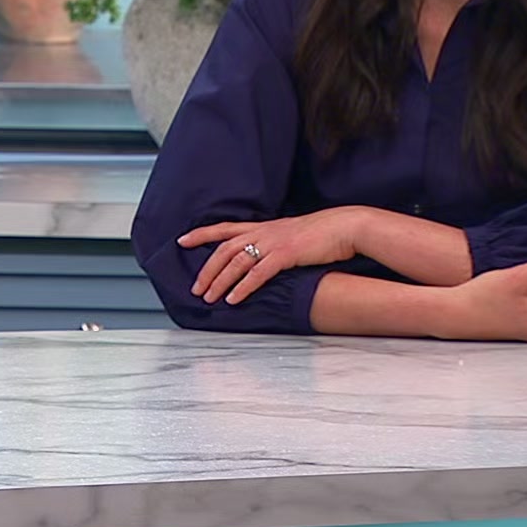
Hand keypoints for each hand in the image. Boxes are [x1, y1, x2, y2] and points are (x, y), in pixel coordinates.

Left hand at [178, 209, 359, 304]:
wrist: (345, 227)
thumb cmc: (322, 233)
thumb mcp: (291, 234)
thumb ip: (273, 243)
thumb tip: (262, 257)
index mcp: (263, 226)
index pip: (224, 228)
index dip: (201, 234)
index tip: (182, 241)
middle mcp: (263, 232)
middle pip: (224, 250)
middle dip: (207, 270)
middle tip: (195, 288)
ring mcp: (273, 242)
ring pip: (236, 262)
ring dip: (220, 281)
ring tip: (209, 298)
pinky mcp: (285, 255)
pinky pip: (257, 274)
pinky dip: (243, 288)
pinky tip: (234, 300)